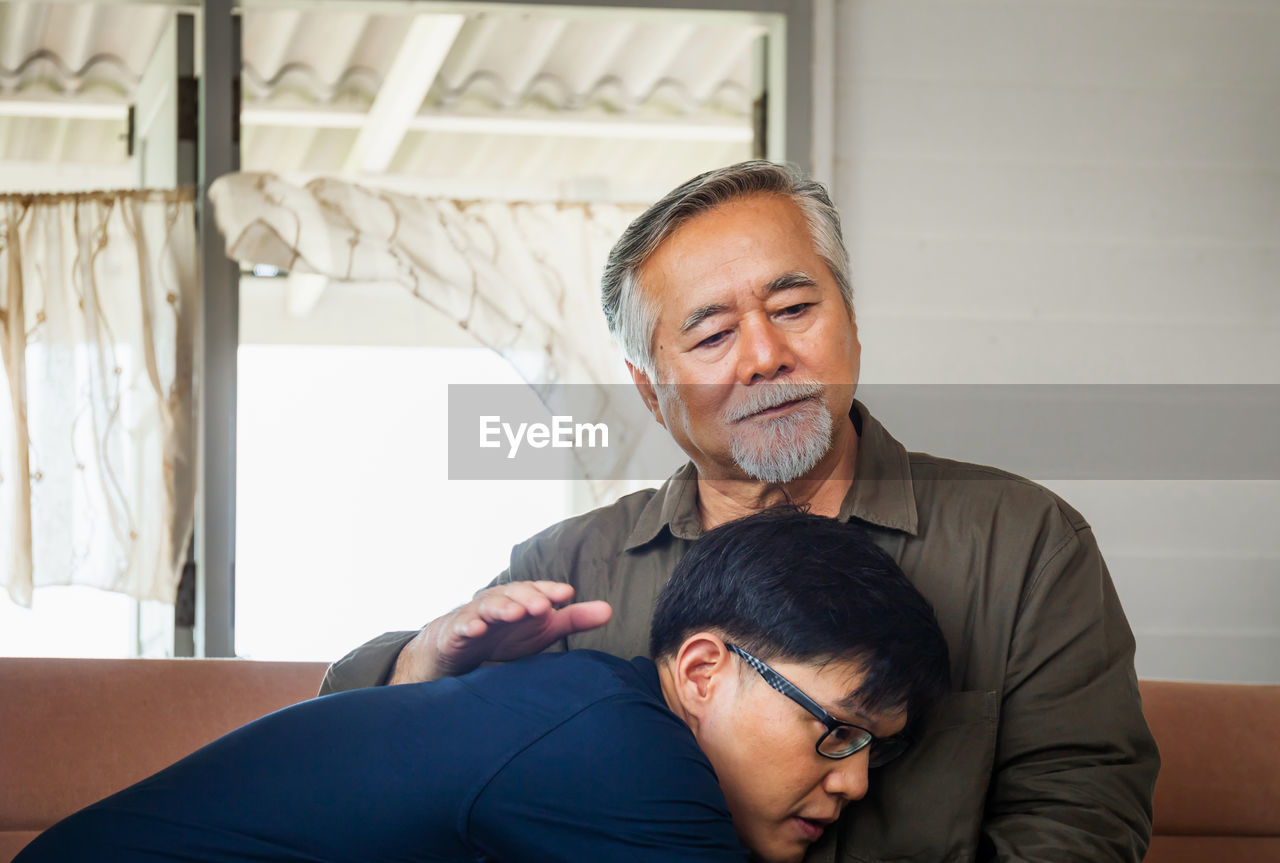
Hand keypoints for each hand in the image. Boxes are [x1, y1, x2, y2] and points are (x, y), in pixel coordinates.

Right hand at [388, 581, 612, 683]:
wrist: (456, 648)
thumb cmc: (505, 636)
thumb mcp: (541, 630)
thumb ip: (574, 620)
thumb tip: (610, 610)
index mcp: (522, 601)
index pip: (537, 591)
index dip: (550, 591)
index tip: (567, 594)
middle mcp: (500, 604)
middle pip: (513, 594)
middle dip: (528, 598)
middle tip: (543, 607)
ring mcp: (476, 616)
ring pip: (488, 606)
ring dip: (502, 608)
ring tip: (515, 613)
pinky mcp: (455, 632)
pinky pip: (461, 627)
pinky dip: (468, 626)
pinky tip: (476, 629)